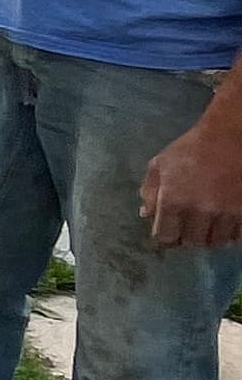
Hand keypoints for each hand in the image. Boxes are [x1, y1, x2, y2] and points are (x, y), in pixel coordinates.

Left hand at [142, 109, 241, 250]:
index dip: (165, 236)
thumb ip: (149, 191)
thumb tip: (146, 215)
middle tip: (189, 227)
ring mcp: (226, 213)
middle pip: (192, 243)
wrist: (229, 136)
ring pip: (216, 242)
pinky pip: (237, 236)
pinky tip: (226, 223)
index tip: (168, 231)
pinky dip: (231, 234)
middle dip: (187, 237)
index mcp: (174, 201)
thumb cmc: (191, 149)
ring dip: (210, 237)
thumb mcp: (160, 164)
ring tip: (208, 226)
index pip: (166, 237)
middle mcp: (200, 211)